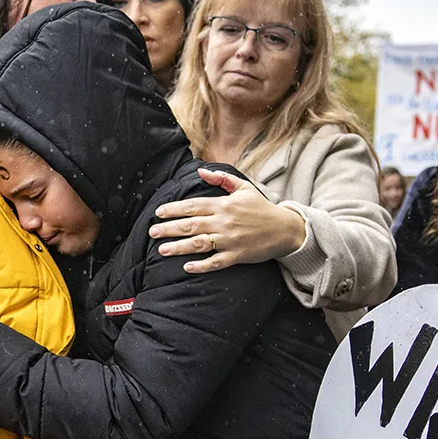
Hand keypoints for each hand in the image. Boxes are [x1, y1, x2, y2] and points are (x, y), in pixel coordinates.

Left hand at [148, 168, 306, 272]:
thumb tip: (200, 171)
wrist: (285, 229)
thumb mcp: (244, 188)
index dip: (174, 209)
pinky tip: (187, 267)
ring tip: (162, 250)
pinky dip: (201, 265)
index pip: (193, 206)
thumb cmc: (262, 208)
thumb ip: (221, 179)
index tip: (158, 213)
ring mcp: (230, 240)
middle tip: (152, 233)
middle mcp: (224, 222)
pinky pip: (216, 262)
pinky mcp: (237, 255)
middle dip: (169, 228)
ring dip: (179, 247)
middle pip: (191, 225)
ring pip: (199, 244)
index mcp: (224, 205)